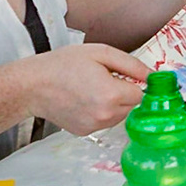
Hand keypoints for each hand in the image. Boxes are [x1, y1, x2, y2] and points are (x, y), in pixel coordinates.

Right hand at [18, 43, 149, 135]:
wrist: (32, 85)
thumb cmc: (62, 65)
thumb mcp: (100, 53)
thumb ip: (131, 64)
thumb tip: (153, 75)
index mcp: (111, 94)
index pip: (143, 94)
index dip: (138, 82)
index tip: (129, 75)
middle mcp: (105, 115)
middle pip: (133, 106)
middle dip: (126, 91)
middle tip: (106, 77)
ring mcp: (95, 126)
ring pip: (121, 115)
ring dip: (115, 102)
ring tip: (93, 87)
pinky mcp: (86, 132)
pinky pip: (105, 121)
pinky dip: (101, 111)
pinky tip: (85, 98)